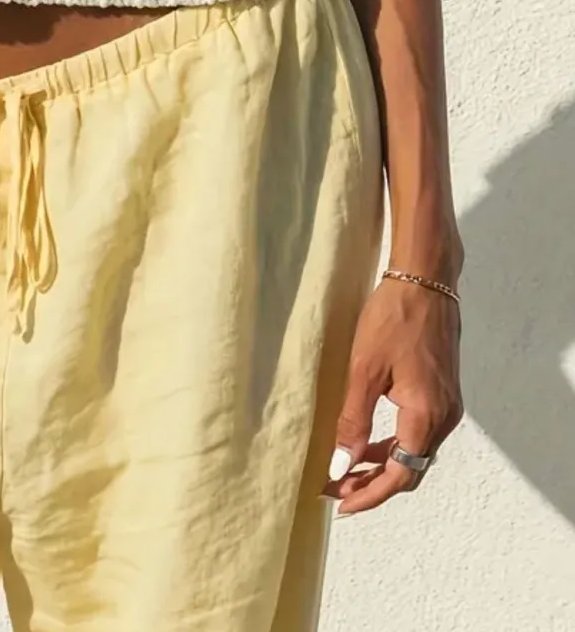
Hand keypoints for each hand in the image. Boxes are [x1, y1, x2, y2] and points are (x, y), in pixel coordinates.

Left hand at [323, 274, 462, 513]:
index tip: (340, 503)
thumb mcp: (364, 368)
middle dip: (374, 483)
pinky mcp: (443, 391)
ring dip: (383, 463)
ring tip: (347, 468)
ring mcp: (447, 404)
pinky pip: (419, 432)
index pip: (401, 473)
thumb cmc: (392, 318)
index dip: (370, 493)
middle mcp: (444, 417)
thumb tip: (341, 464)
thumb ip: (353, 419)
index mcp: (426, 415)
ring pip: (415, 451)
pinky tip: (370, 440)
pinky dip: (394, 443)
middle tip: (337, 487)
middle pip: (411, 467)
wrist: (425, 280)